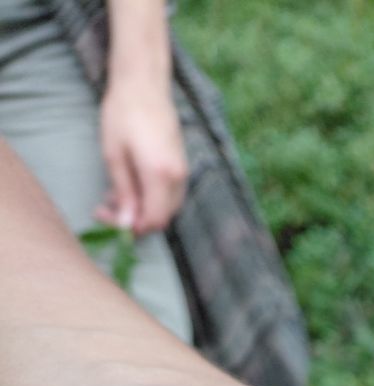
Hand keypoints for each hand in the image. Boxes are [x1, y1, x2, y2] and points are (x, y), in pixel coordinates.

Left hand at [96, 81, 187, 234]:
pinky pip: (169, 194)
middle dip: (135, 220)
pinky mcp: (181, 165)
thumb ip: (123, 193)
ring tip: (115, 194)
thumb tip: (125, 224)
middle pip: (162, 218)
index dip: (132, 228)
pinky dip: (151, 197)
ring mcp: (182, 172)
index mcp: (160, 175)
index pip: (153, 220)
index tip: (110, 221)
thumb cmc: (123, 114)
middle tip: (106, 209)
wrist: (144, 84)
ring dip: (142, 209)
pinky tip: (131, 184)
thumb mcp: (114, 155)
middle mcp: (177, 178)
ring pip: (166, 208)